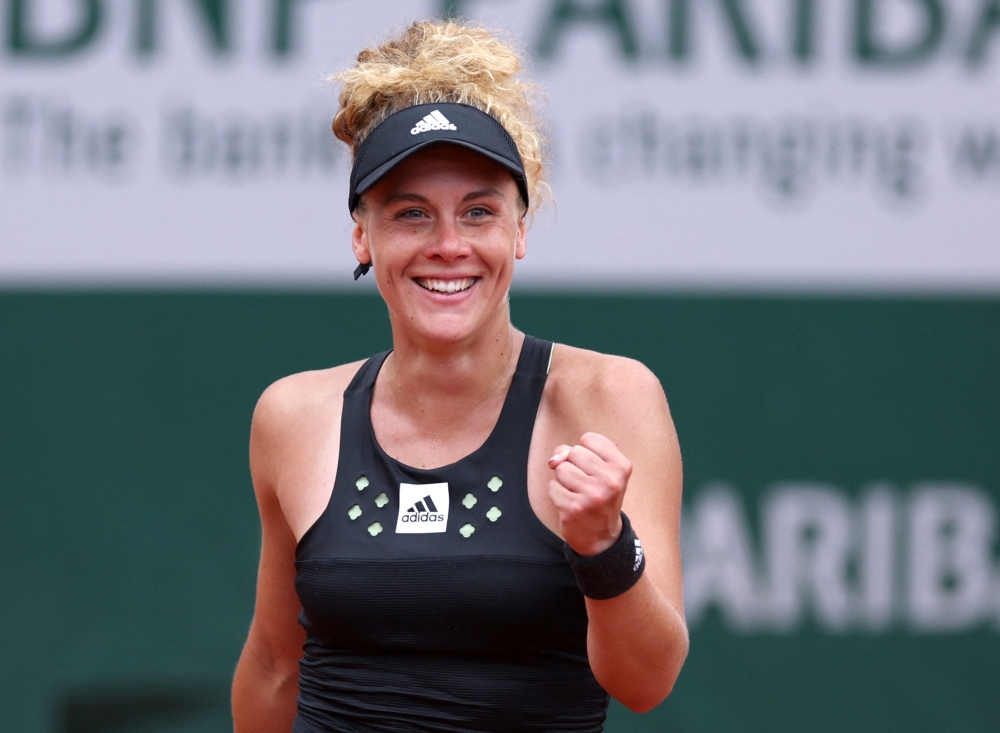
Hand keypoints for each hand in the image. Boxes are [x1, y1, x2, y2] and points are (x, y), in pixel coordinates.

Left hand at [548, 432, 631, 556]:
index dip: (585, 452)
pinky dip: (557, 494)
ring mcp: (593, 495)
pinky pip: (552, 487)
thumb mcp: (599, 471)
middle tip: (585, 484)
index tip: (594, 469)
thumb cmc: (598, 497)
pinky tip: (570, 504)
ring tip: (577, 493)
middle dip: (573, 465)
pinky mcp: (574, 508)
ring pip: (561, 468)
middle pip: (573, 452)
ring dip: (563, 480)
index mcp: (621, 466)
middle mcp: (611, 480)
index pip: (589, 439)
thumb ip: (574, 453)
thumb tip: (554, 460)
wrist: (601, 538)